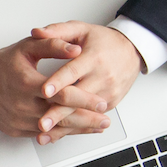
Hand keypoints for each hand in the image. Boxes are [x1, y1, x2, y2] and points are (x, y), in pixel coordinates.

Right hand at [0, 34, 108, 138]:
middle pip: (61, 117)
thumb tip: (77, 48)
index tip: (101, 103)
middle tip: (106, 121)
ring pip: (53, 129)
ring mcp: (18, 120)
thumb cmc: (3, 63)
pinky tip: (74, 130)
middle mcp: (22, 105)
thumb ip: (54, 45)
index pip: (62, 95)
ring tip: (96, 127)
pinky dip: (59, 133)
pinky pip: (41, 134)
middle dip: (87, 120)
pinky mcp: (14, 129)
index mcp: (27, 83)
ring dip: (76, 129)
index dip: (84, 100)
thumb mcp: (28, 47)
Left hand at [32, 22, 142, 143]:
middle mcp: (102, 77)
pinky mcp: (110, 103)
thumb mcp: (81, 30)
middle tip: (41, 124)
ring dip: (63, 126)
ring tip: (44, 136)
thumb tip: (36, 32)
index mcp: (93, 57)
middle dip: (58, 113)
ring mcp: (107, 93)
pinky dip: (72, 128)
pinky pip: (89, 118)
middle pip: (77, 98)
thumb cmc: (103, 41)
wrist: (131, 51)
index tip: (44, 91)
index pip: (73, 71)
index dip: (58, 82)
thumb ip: (57, 31)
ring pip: (82, 113)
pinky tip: (56, 135)